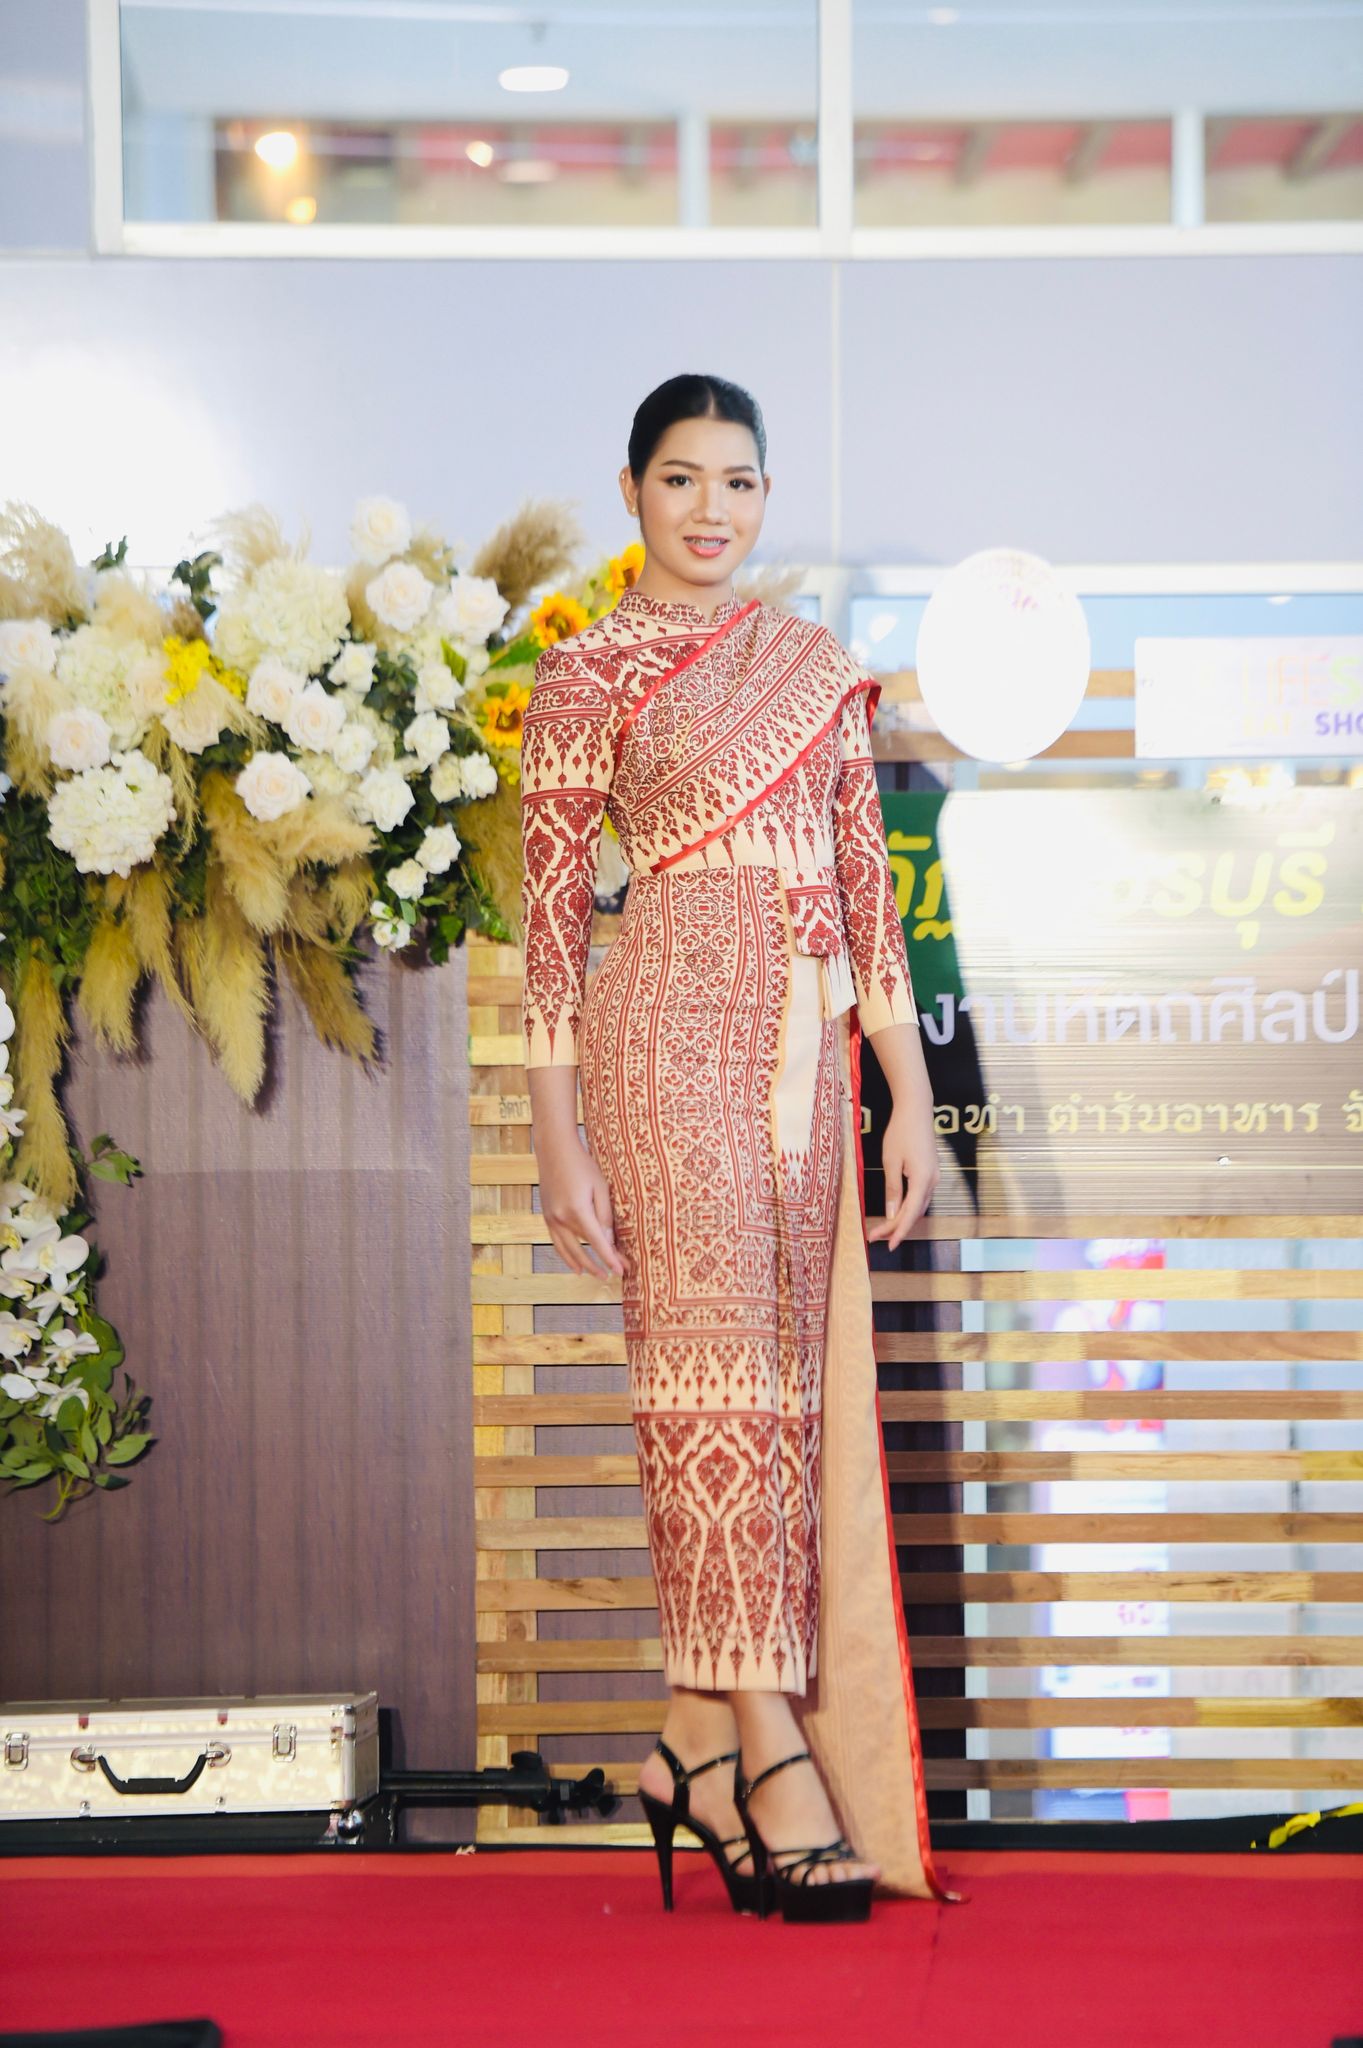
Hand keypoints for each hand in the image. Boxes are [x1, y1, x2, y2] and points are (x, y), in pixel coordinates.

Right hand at [536, 1125, 626, 1280]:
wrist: (554, 1150)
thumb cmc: (582, 1165)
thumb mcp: (600, 1187)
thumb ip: (604, 1215)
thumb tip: (608, 1240)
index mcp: (577, 1210)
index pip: (597, 1242)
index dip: (610, 1258)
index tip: (622, 1270)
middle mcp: (561, 1218)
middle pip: (582, 1250)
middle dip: (599, 1264)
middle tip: (614, 1275)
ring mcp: (550, 1219)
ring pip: (567, 1250)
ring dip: (582, 1265)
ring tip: (596, 1275)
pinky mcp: (546, 1217)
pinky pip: (557, 1243)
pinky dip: (566, 1256)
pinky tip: (575, 1265)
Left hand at [865, 1097, 937, 1249]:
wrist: (916, 1110)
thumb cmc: (901, 1132)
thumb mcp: (891, 1162)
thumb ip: (893, 1190)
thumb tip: (892, 1214)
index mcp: (923, 1180)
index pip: (910, 1214)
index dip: (898, 1231)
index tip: (887, 1245)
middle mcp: (933, 1182)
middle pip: (915, 1213)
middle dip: (896, 1227)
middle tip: (875, 1237)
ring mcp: (934, 1177)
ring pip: (919, 1206)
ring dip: (902, 1219)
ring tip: (883, 1229)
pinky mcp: (931, 1172)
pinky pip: (921, 1197)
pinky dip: (908, 1208)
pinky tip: (897, 1212)